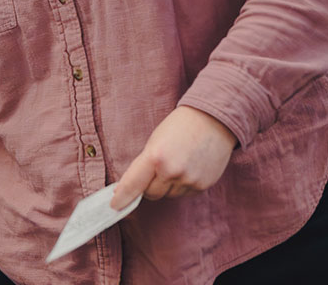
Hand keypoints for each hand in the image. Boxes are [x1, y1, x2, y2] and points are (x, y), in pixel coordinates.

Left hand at [111, 106, 236, 210]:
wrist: (212, 120)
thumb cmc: (179, 127)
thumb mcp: (154, 141)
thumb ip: (143, 165)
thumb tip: (129, 188)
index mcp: (155, 156)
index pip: (133, 184)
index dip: (122, 197)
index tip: (115, 206)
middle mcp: (172, 171)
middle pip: (151, 193)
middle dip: (149, 185)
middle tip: (158, 167)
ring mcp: (189, 180)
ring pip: (168, 194)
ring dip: (168, 184)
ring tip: (178, 161)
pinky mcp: (202, 186)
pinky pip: (185, 193)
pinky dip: (183, 184)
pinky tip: (190, 166)